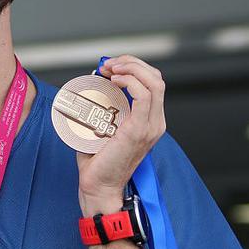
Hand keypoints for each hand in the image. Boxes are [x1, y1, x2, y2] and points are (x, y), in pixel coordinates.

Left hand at [76, 55, 165, 215]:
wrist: (98, 186)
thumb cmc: (96, 159)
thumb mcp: (101, 127)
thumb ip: (101, 107)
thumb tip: (92, 82)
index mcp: (150, 120)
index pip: (153, 82)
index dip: (133, 67)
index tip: (109, 67)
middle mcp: (155, 122)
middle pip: (156, 78)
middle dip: (131, 62)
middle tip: (108, 65)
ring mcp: (150, 126)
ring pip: (154, 82)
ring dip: (131, 68)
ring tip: (110, 69)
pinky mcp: (139, 130)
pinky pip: (144, 96)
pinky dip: (130, 81)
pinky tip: (115, 81)